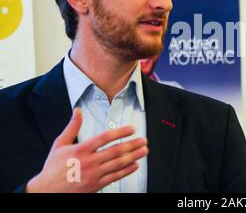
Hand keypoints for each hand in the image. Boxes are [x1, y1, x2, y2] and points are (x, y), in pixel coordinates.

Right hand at [26, 108, 148, 192]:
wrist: (46, 191)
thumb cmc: (53, 167)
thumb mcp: (60, 144)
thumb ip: (72, 127)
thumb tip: (78, 110)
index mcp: (81, 149)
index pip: (104, 138)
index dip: (120, 132)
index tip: (132, 129)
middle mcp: (89, 161)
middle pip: (115, 151)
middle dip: (132, 145)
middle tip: (144, 140)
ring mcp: (93, 174)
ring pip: (118, 164)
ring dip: (133, 157)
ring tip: (144, 151)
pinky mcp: (96, 185)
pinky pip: (115, 177)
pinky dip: (126, 171)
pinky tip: (135, 165)